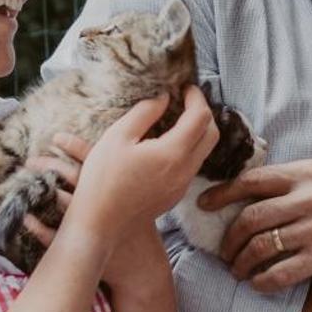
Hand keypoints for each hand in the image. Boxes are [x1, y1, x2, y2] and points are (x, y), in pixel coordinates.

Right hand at [54, 87, 219, 237]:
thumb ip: (144, 112)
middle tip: (184, 101)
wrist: (100, 224)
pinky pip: (191, 166)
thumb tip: (163, 98)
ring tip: (173, 119)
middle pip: (212, 134)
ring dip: (196, 131)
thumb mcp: (117, 137)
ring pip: (203, 151)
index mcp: (173, 153)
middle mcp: (185, 170)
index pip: (200, 117)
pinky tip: (164, 143)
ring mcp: (182, 185)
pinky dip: (187, 148)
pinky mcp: (175, 195)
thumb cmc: (103, 180)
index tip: (184, 87)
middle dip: (203, 113)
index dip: (196, 97)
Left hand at [204, 160, 311, 289]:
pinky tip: (258, 284)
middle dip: (229, 238)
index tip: (204, 204)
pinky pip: (280, 272)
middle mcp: (308, 198)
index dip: (222, 194)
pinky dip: (262, 281)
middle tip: (224, 250)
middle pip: (250, 217)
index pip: (252, 180)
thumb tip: (259, 188)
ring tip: (237, 270)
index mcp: (306, 173)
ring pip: (260, 246)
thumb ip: (297, 179)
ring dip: (241, 262)